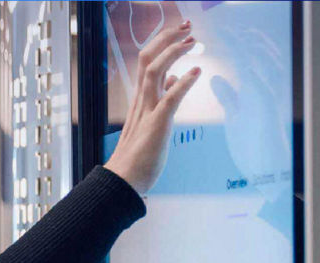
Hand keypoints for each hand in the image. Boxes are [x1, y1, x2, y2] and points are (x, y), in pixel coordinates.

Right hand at [104, 19, 199, 194]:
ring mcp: (148, 111)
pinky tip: (196, 71)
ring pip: (155, 70)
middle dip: (167, 38)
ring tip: (192, 41)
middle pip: (148, 57)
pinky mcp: (157, 124)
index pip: (148, 61)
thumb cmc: (138, 156)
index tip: (180, 33)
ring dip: (174, 52)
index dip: (163, 43)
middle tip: (186, 26)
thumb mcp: (152, 120)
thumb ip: (161, 98)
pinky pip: (170, 98)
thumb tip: (172, 79)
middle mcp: (142, 100)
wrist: (123, 180)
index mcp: (140, 99)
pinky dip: (183, 82)